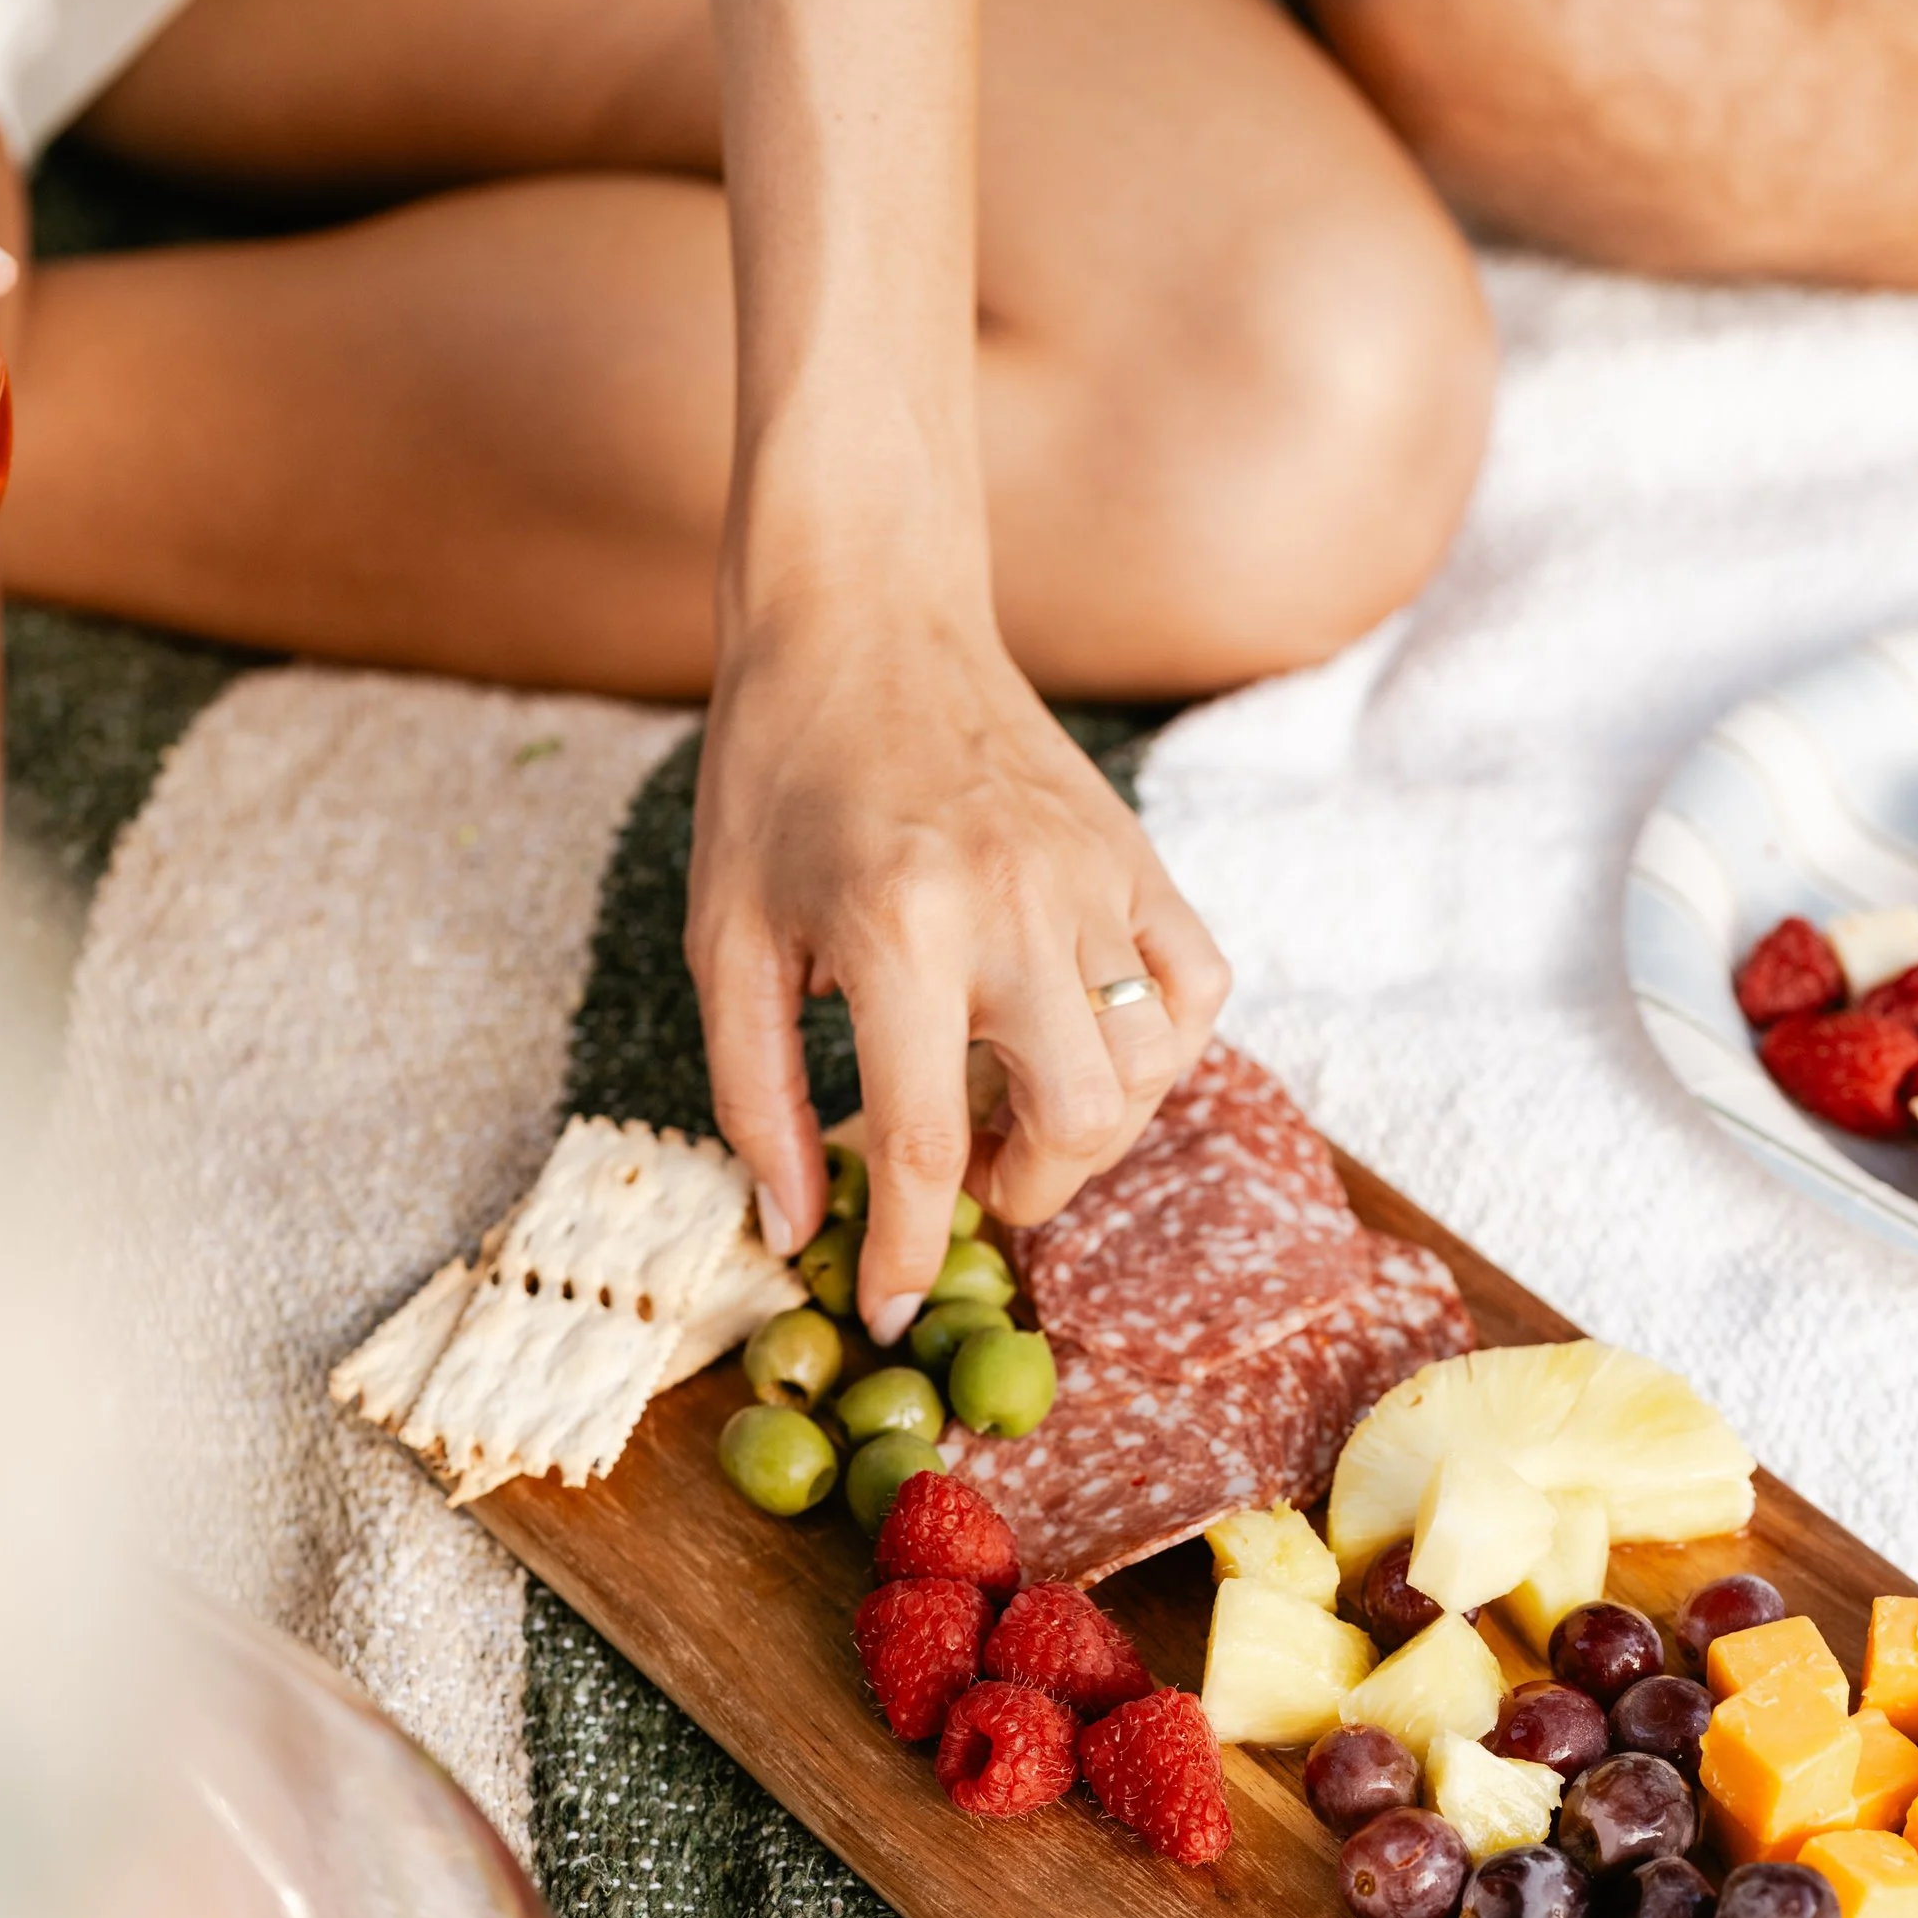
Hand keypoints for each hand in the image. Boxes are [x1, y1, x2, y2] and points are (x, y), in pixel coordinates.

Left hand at [685, 599, 1229, 1339]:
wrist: (864, 614)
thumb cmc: (774, 779)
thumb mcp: (726, 941)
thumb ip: (755, 1096)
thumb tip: (799, 1228)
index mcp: (899, 931)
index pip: (930, 1144)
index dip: (910, 1251)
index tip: (889, 1304)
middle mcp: (1015, 906)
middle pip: (1074, 1124)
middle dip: (1021, 1192)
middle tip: (968, 1179)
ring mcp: (1092, 877)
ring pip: (1144, 1069)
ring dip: (1087, 1129)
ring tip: (1016, 1109)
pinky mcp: (1138, 853)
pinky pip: (1192, 989)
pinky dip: (1157, 1047)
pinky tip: (1087, 1044)